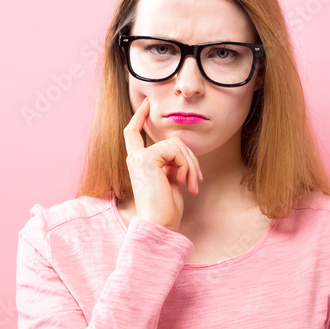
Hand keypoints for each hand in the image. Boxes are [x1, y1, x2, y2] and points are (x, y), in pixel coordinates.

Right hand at [123, 96, 202, 232]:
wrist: (159, 224)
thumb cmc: (166, 208)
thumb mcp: (170, 179)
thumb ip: (170, 162)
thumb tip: (180, 148)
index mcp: (137, 162)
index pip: (132, 133)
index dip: (139, 116)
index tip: (147, 103)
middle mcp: (135, 157)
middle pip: (171, 141)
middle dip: (190, 159)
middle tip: (197, 180)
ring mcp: (139, 157)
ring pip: (177, 145)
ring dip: (191, 165)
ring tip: (191, 185)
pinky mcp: (147, 158)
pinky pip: (177, 151)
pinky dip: (187, 166)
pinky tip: (183, 182)